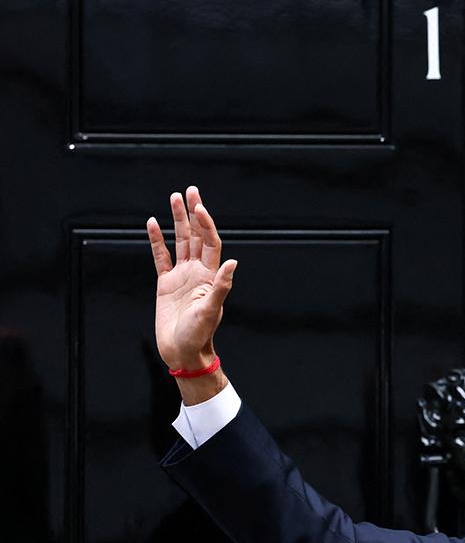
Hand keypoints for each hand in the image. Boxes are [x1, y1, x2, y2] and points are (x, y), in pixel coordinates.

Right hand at [146, 186, 236, 371]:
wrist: (182, 352)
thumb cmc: (199, 335)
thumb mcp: (211, 311)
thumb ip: (221, 286)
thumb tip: (234, 262)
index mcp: (210, 276)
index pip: (210, 243)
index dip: (206, 225)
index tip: (199, 207)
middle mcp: (197, 272)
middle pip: (196, 236)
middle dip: (193, 213)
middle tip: (190, 190)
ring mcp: (181, 276)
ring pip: (179, 241)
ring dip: (177, 220)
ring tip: (174, 198)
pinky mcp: (165, 283)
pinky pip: (160, 256)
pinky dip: (157, 240)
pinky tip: (153, 224)